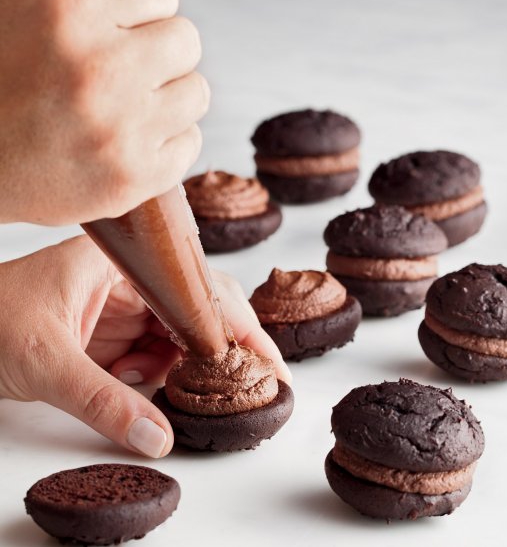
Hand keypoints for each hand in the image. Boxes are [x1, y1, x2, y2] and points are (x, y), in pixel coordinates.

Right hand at [0, 0, 206, 224]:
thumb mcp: (14, 3)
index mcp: (70, 6)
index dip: (143, 9)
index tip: (127, 26)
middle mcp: (102, 65)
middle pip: (186, 42)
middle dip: (159, 53)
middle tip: (128, 71)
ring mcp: (122, 127)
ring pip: (195, 93)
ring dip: (168, 98)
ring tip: (130, 108)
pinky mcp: (133, 177)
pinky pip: (190, 143)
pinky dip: (167, 142)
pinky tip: (132, 141)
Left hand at [0, 236, 290, 457]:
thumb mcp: (45, 362)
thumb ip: (103, 403)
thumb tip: (157, 437)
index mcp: (119, 263)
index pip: (195, 287)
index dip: (236, 325)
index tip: (268, 361)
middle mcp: (128, 279)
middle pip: (197, 306)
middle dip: (220, 346)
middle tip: (251, 383)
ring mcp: (122, 304)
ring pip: (179, 331)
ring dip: (184, 363)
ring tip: (176, 386)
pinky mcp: (114, 329)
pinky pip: (155, 349)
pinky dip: (158, 373)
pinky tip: (135, 382)